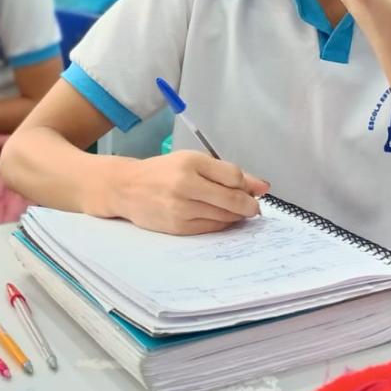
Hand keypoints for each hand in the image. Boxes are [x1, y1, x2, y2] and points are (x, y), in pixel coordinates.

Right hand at [113, 151, 269, 235]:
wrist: (127, 188)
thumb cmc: (163, 172)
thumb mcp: (193, 162)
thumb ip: (228, 173)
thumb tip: (263, 186)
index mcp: (191, 162)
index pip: (234, 177)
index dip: (247, 185)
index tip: (250, 189)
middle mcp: (185, 184)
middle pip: (232, 200)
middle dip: (249, 206)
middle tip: (252, 207)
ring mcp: (181, 208)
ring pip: (225, 217)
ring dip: (236, 216)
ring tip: (233, 211)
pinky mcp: (178, 227)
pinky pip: (212, 229)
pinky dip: (221, 225)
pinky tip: (218, 218)